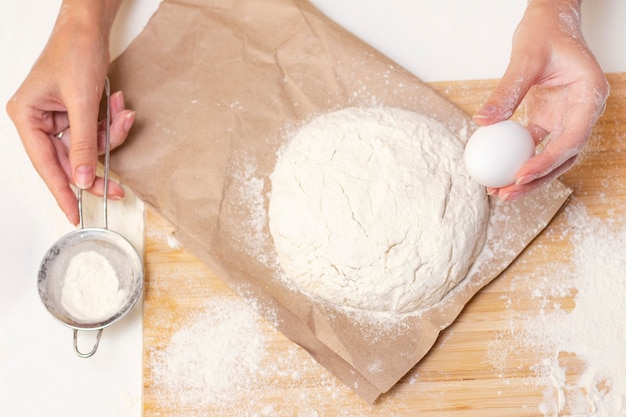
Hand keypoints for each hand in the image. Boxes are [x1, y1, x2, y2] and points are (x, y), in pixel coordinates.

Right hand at [6, 0, 129, 224]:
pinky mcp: (76, 114)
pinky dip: (111, 125)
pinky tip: (120, 106)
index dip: (62, 192)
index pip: (46, 166)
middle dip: (99, 169)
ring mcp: (58, 118)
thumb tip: (83, 179)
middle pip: (70, 162)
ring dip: (110, 137)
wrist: (89, 27)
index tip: (74, 214)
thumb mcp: (81, 103)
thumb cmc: (75, 53)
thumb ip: (82, 144)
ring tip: (123, 114)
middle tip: (118, 190)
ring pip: (87, 148)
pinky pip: (95, 133)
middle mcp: (39, 121)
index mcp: (27, 117)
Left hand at [473, 0, 608, 199]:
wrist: (548, 22)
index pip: (572, 139)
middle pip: (563, 157)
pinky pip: (534, 146)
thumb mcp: (525, 59)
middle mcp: (583, 112)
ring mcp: (566, 118)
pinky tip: (496, 171)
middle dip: (536, 180)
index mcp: (589, 96)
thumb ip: (506, 91)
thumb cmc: (544, 34)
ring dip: (526, 176)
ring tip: (498, 192)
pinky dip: (517, 159)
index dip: (547, 162)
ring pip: (550, 157)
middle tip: (505, 194)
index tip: (519, 176)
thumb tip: (481, 122)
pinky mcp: (549, 119)